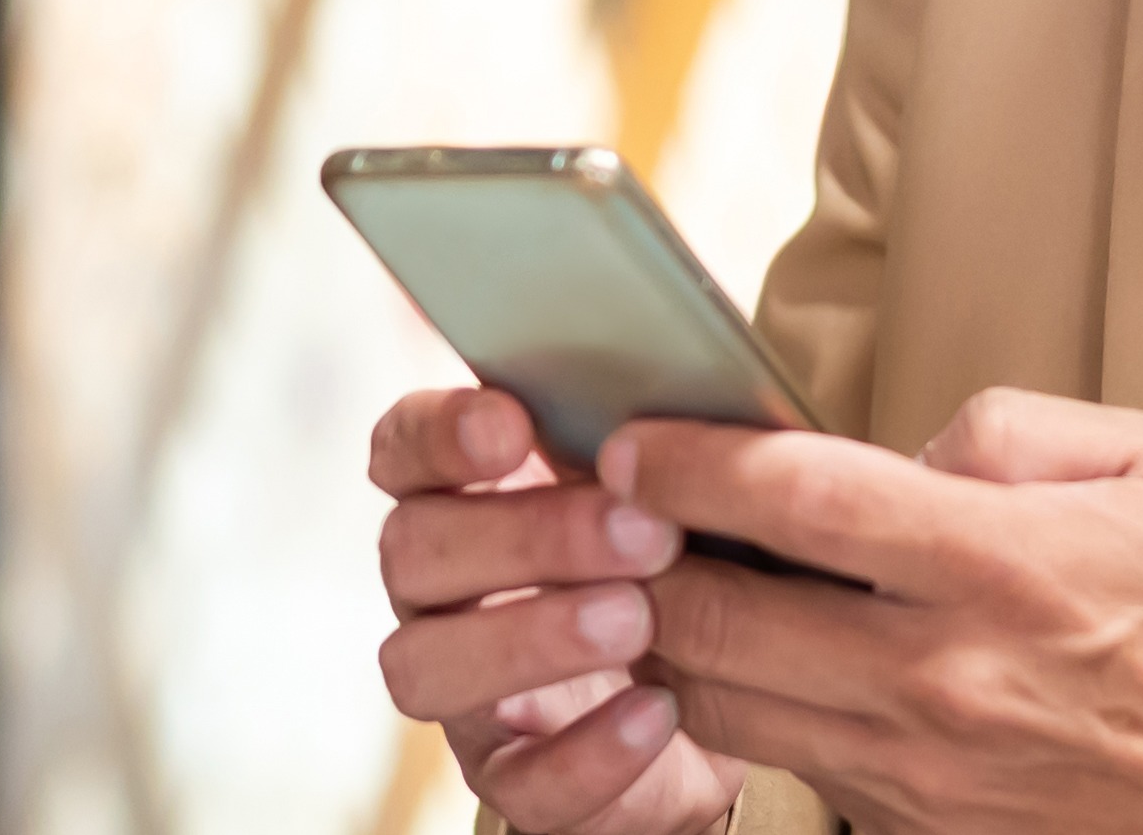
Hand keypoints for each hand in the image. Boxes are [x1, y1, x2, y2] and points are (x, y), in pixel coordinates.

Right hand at [370, 385, 750, 834]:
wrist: (740, 705)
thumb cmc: (696, 563)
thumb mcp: (679, 490)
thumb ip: (656, 435)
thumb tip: (693, 361)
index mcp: (468, 499)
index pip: (401, 452)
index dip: (438, 434)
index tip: (512, 424)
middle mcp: (443, 595)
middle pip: (413, 552)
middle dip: (524, 537)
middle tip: (639, 533)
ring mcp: (468, 695)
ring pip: (425, 667)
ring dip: (528, 637)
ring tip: (637, 619)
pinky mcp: (514, 782)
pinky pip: (518, 780)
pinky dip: (586, 752)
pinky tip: (656, 711)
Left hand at [611, 389, 1142, 834]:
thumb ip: (1007, 429)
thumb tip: (895, 450)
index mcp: (999, 565)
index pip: (792, 497)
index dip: (686, 462)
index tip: (631, 439)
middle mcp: (943, 679)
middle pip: (715, 617)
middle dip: (631, 558)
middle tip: (600, 512)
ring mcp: (921, 778)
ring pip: (723, 709)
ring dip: (667, 646)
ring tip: (644, 587)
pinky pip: (792, 772)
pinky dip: (750, 720)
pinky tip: (751, 669)